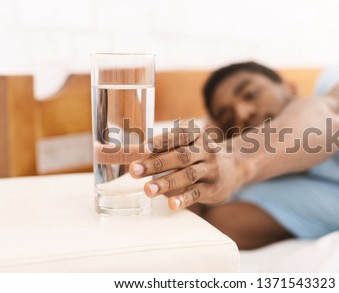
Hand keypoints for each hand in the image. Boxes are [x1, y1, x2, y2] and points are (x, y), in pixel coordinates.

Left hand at [129, 122, 244, 210]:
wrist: (234, 167)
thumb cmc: (194, 155)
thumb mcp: (177, 146)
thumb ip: (143, 150)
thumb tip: (101, 150)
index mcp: (195, 136)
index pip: (180, 135)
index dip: (164, 140)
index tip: (145, 146)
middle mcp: (204, 150)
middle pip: (181, 155)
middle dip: (157, 163)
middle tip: (134, 170)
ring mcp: (210, 169)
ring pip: (188, 175)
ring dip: (167, 182)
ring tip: (147, 190)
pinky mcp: (213, 189)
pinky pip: (198, 193)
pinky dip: (184, 198)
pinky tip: (171, 205)